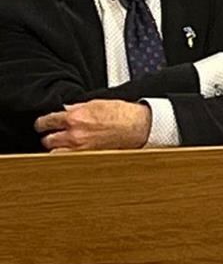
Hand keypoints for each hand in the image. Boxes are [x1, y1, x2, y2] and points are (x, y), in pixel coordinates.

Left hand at [36, 100, 152, 151]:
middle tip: (54, 134)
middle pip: (47, 140)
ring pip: (54, 153)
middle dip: (50, 136)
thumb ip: (77, 107)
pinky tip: (72, 151)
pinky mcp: (87, 158)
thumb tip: (64, 110)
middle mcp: (74, 134)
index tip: (43, 125)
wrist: (139, 127)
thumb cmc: (123, 114)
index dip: (42, 123)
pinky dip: (67, 156)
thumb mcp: (97, 103)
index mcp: (75, 117)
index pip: (46, 122)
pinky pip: (67, 160)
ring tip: (63, 144)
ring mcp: (80, 149)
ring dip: (57, 148)